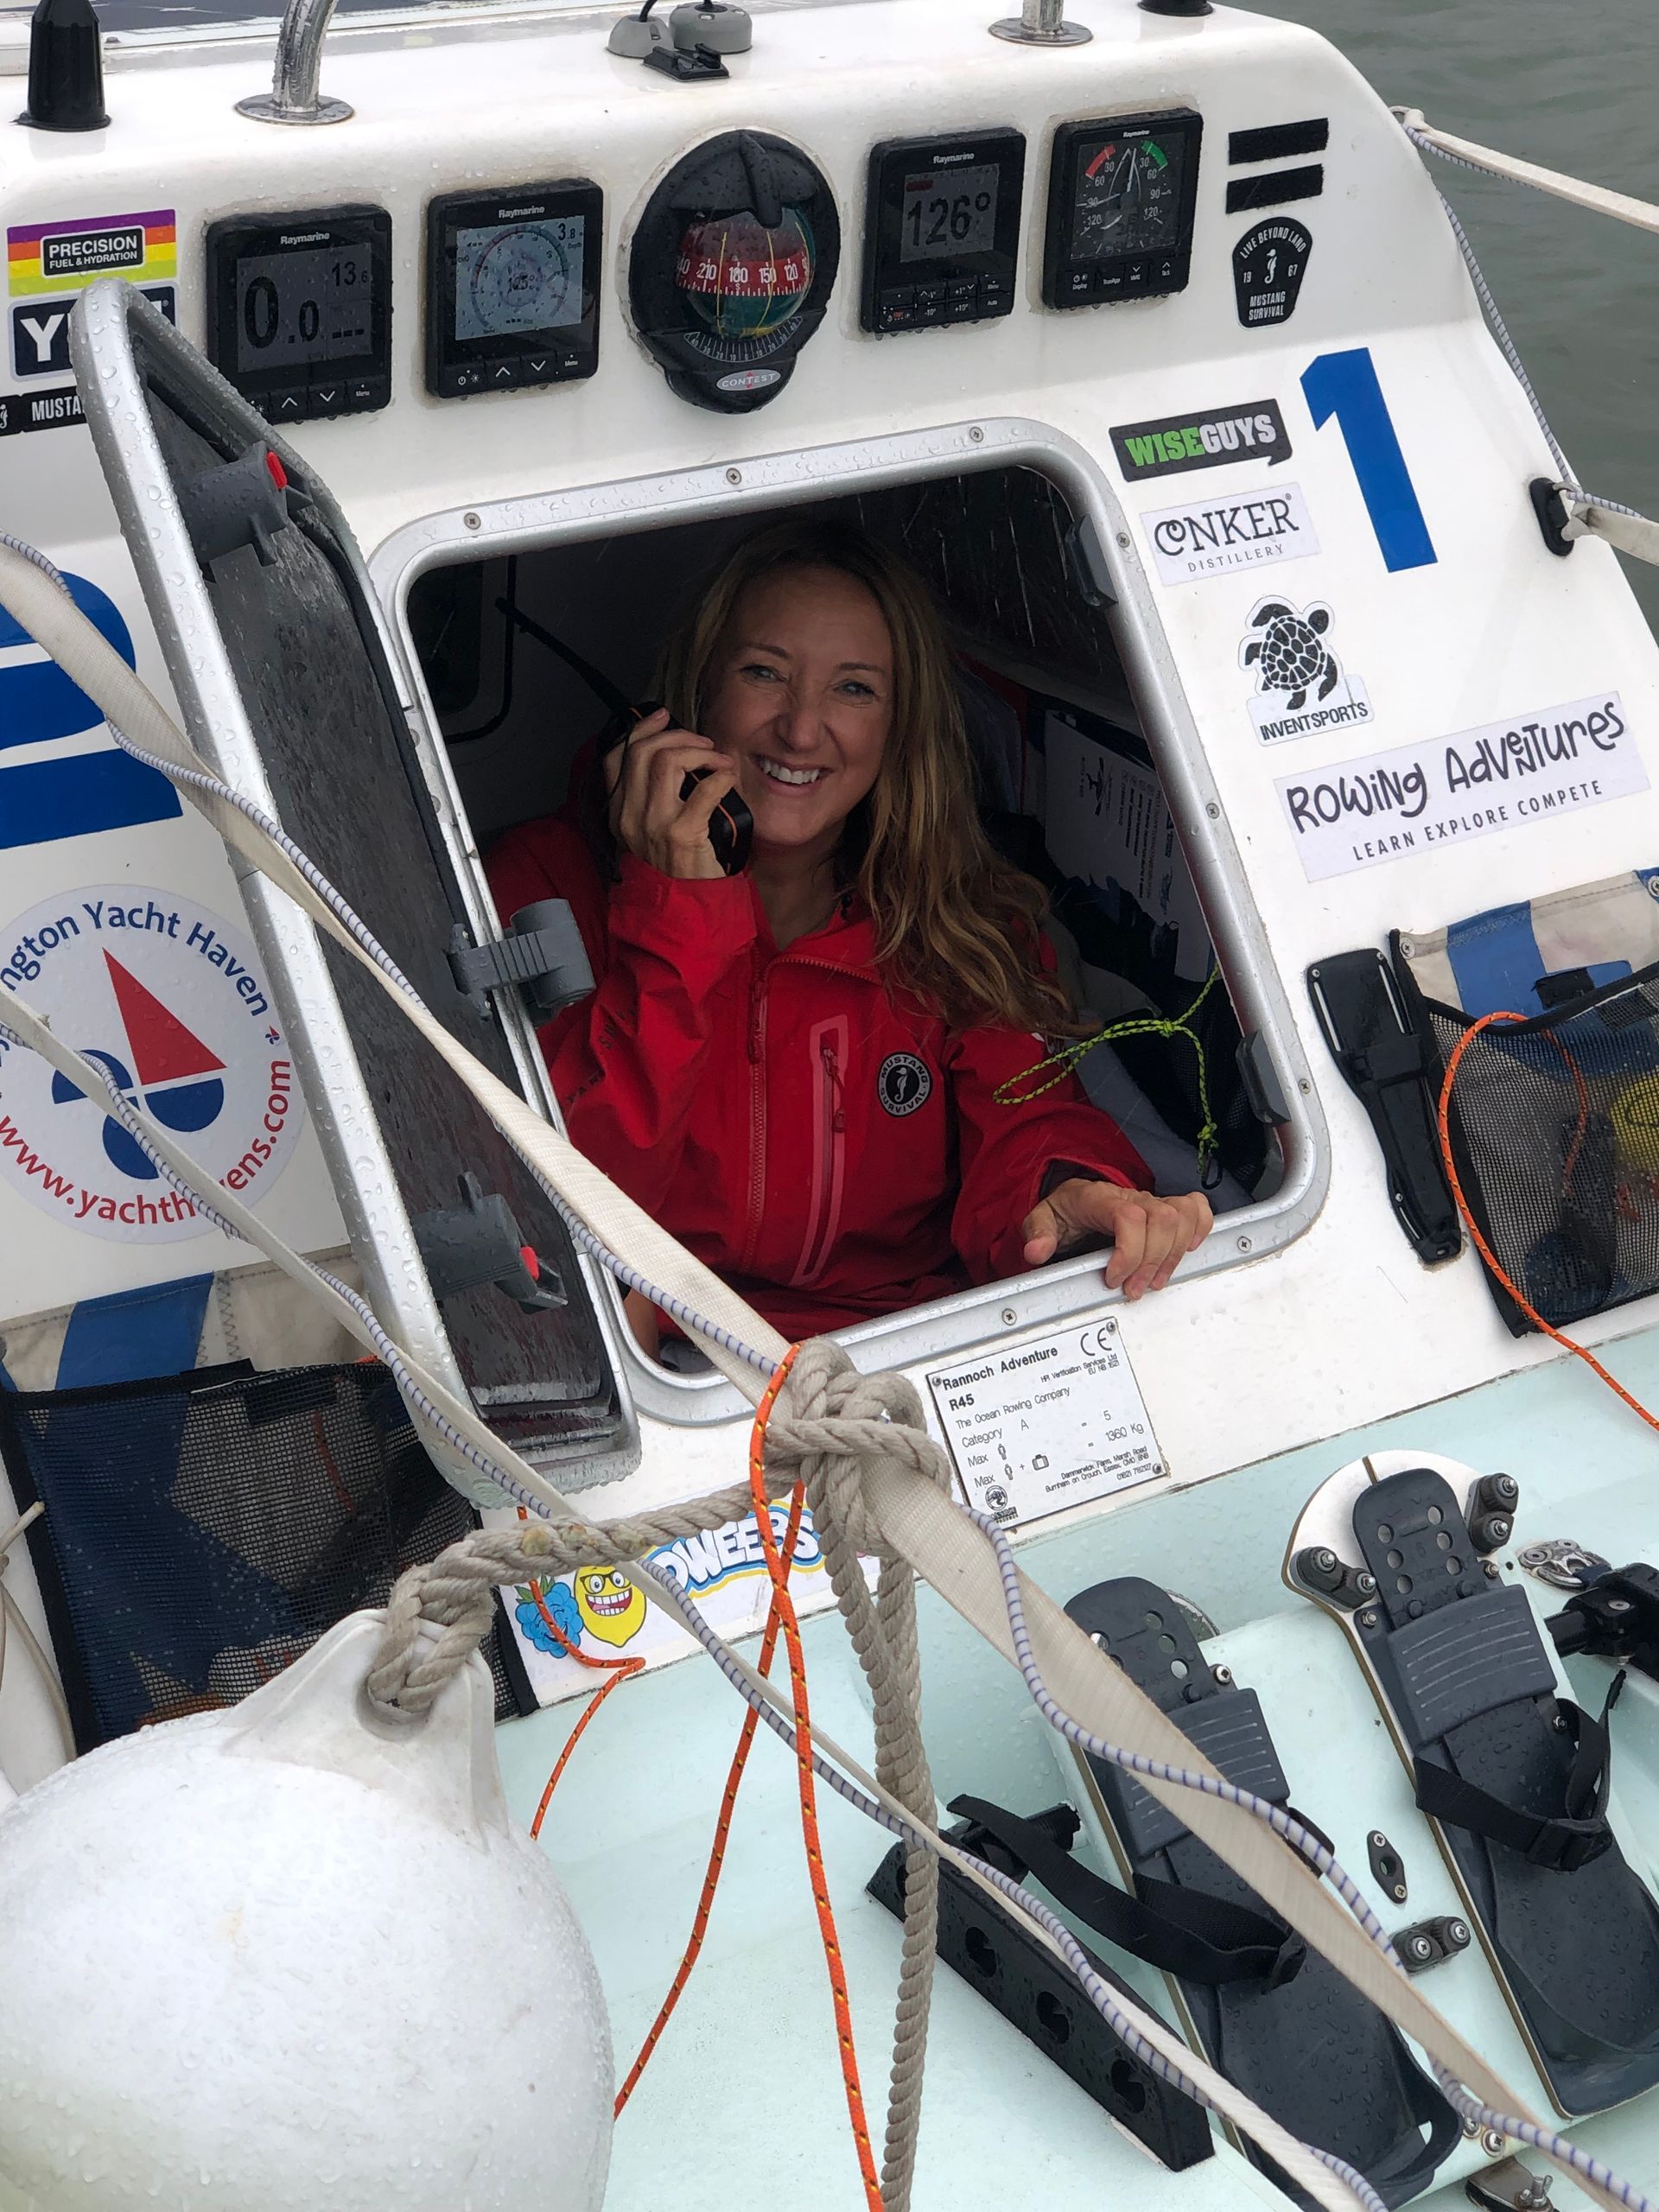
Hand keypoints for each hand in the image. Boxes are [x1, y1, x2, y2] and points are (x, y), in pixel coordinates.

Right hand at [605, 707, 739, 881]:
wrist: (687, 910)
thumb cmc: (678, 867)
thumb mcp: (651, 830)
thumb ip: (651, 795)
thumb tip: (670, 749)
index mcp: (619, 812)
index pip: (615, 756)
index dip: (640, 729)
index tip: (663, 717)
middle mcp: (629, 816)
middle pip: (643, 750)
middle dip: (677, 735)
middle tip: (703, 744)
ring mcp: (653, 825)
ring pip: (667, 759)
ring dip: (700, 750)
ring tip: (718, 759)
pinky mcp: (682, 834)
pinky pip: (703, 787)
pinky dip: (721, 775)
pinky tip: (729, 777)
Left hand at [1020, 1179, 1213, 1299]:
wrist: (1076, 1198)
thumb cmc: (1065, 1210)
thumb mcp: (1041, 1219)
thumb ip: (1038, 1234)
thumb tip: (1037, 1251)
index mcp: (1100, 1198)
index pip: (1129, 1216)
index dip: (1129, 1252)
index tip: (1113, 1278)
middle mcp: (1131, 1197)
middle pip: (1162, 1219)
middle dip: (1151, 1262)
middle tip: (1132, 1288)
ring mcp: (1151, 1202)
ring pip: (1181, 1217)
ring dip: (1173, 1255)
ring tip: (1153, 1281)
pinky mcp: (1165, 1209)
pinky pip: (1195, 1208)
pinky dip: (1199, 1229)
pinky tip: (1185, 1251)